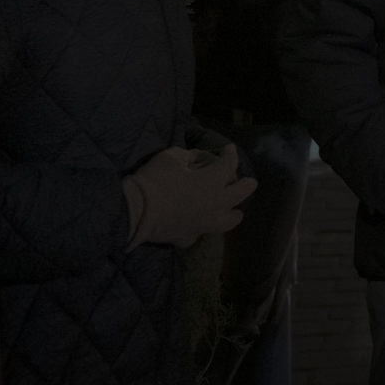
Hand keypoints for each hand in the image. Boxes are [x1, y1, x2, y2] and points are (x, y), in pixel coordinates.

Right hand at [124, 144, 258, 248]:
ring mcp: (205, 222)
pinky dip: (209, 225)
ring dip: (234, 211)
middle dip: (246, 183)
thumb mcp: (171, 157)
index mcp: (212, 182)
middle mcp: (215, 203)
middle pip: (241, 193)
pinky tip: (205, 221)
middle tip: (248, 180)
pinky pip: (207, 231)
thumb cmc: (155, 180)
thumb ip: (188, 156)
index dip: (230, 154)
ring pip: (231, 219)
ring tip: (234, 208)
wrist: (136, 212)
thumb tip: (194, 160)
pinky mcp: (191, 235)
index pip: (229, 164)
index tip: (228, 149)